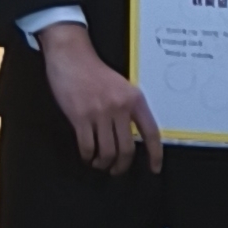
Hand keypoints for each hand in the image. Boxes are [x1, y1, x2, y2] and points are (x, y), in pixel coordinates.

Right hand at [40, 22, 160, 175]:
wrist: (72, 57)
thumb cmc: (95, 72)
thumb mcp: (122, 87)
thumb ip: (128, 108)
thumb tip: (132, 134)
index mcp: (135, 100)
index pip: (151, 132)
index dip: (155, 154)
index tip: (155, 168)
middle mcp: (120, 107)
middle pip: (127, 148)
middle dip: (122, 165)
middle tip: (116, 170)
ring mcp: (100, 113)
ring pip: (107, 151)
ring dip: (103, 163)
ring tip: (99, 164)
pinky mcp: (80, 116)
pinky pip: (87, 146)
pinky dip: (87, 156)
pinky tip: (86, 156)